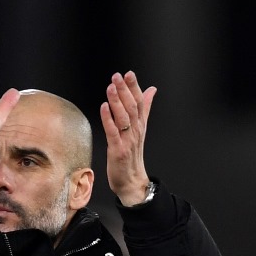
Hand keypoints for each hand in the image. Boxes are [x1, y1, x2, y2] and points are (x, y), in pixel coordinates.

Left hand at [100, 71, 156, 205]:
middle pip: (132, 107)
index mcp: (140, 125)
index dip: (134, 87)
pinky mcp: (118, 150)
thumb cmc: (132, 156)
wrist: (132, 181)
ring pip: (124, 117)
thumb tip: (151, 89)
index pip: (140, 102)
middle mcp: (136, 131)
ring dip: (117, 101)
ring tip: (111, 87)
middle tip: (118, 76)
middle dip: (125, 90)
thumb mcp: (140, 130)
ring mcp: (128, 140)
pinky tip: (104, 108)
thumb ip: (145, 108)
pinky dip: (108, 119)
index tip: (129, 74)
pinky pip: (113, 132)